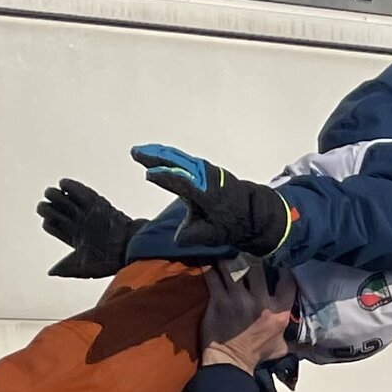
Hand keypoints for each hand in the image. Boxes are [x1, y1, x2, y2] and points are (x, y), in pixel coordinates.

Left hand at [38, 178, 137, 278]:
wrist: (128, 245)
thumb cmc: (109, 260)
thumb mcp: (86, 269)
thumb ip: (67, 269)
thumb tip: (51, 272)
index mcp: (73, 238)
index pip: (51, 225)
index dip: (48, 221)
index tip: (51, 221)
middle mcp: (77, 223)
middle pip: (53, 209)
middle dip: (46, 206)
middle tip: (50, 206)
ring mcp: (85, 211)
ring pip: (61, 197)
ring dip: (55, 194)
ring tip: (57, 195)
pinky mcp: (94, 200)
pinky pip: (76, 189)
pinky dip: (68, 185)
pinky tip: (65, 186)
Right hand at [132, 146, 294, 258]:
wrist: (254, 213)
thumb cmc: (232, 225)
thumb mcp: (214, 236)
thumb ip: (193, 236)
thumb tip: (179, 239)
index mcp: (208, 194)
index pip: (183, 182)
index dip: (166, 178)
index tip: (149, 175)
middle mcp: (207, 178)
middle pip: (179, 163)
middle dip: (157, 157)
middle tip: (136, 153)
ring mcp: (208, 171)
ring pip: (182, 159)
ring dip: (161, 154)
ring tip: (141, 152)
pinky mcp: (207, 170)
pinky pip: (186, 160)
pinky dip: (171, 156)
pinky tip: (160, 155)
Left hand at [199, 260, 294, 373]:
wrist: (230, 363)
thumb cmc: (255, 355)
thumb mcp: (281, 347)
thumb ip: (295, 339)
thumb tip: (312, 343)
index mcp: (278, 312)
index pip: (287, 281)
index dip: (283, 269)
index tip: (276, 265)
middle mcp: (261, 303)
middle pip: (258, 267)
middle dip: (251, 257)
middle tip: (245, 252)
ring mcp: (238, 300)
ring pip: (234, 266)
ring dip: (228, 258)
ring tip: (225, 253)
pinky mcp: (219, 301)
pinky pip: (212, 276)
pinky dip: (208, 266)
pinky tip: (207, 259)